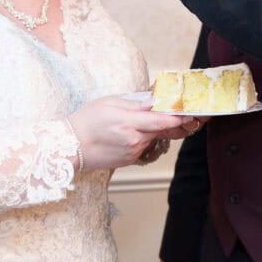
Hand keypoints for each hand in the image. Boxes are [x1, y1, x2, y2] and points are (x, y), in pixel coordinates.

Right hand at [68, 96, 195, 170]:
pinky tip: (127, 132)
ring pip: (152, 137)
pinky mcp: (130, 160)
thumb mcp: (110, 102)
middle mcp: (135, 140)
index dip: (180, 117)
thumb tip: (156, 100)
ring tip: (135, 120)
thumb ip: (135, 102)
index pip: (163, 121)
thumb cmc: (85, 120)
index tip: (193, 112)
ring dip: (152, 129)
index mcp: (129, 122)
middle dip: (171, 121)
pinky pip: (143, 146)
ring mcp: (133, 152)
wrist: (69, 147)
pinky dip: (142, 137)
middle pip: (162, 130)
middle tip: (183, 113)